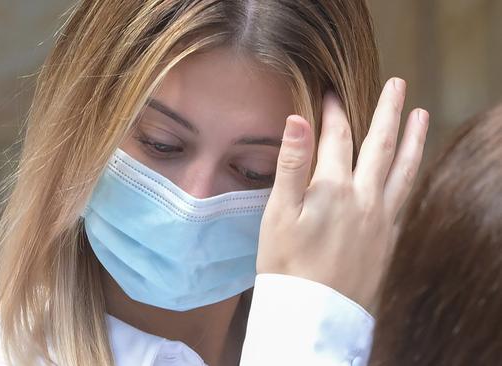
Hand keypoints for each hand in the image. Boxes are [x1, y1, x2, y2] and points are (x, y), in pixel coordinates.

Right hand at [256, 77, 428, 312]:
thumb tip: (298, 120)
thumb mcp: (278, 214)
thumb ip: (292, 165)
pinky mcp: (389, 237)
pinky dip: (413, 173)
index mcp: (333, 188)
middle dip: (388, 111)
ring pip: (403, 168)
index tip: (331, 92)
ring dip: (414, 138)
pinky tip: (414, 168)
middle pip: (380, 144)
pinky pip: (407, 195)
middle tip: (397, 85)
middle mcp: (364, 197)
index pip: (336, 138)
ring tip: (423, 115)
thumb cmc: (287, 264)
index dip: (333, 112)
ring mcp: (381, 217)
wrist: (315, 312)